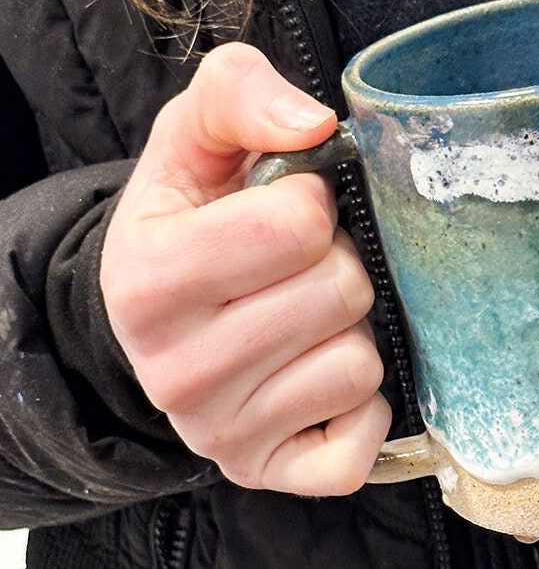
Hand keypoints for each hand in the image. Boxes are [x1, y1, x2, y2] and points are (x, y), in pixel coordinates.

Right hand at [101, 43, 391, 494]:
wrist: (160, 310)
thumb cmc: (191, 216)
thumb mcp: (195, 136)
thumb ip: (242, 95)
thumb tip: (315, 125)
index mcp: (149, 279)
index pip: (297, 226)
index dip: (311, 205)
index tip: (284, 213)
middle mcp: (175, 372)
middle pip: (342, 293)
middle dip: (336, 266)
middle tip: (297, 270)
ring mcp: (220, 433)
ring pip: (359, 364)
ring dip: (349, 330)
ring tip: (303, 318)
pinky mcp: (265, 473)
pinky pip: (359, 448)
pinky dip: (359, 408)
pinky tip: (319, 376)